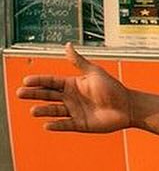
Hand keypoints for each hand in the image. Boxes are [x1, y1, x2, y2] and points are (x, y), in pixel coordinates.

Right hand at [16, 42, 132, 133]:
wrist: (128, 106)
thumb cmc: (113, 88)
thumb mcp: (94, 72)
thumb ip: (79, 61)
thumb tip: (67, 45)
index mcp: (73, 84)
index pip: (51, 82)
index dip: (39, 81)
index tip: (26, 80)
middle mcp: (71, 98)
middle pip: (48, 96)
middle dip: (34, 94)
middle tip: (20, 93)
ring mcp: (74, 111)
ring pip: (54, 111)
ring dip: (43, 111)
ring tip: (33, 110)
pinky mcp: (79, 124)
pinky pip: (65, 125)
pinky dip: (56, 125)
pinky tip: (47, 124)